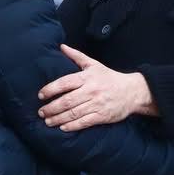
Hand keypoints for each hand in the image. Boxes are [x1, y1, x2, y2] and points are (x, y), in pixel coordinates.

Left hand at [37, 45, 154, 131]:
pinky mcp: (102, 116)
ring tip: (47, 121)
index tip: (40, 95)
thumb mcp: (94, 65)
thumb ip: (77, 56)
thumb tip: (62, 47)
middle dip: (51, 108)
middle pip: (67, 101)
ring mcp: (97, 104)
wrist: (132, 91)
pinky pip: (84, 122)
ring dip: (58, 118)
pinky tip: (62, 127)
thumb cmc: (110, 78)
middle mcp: (91, 91)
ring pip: (73, 113)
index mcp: (87, 77)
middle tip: (41, 112)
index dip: (50, 89)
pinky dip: (72, 126)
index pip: (64, 83)